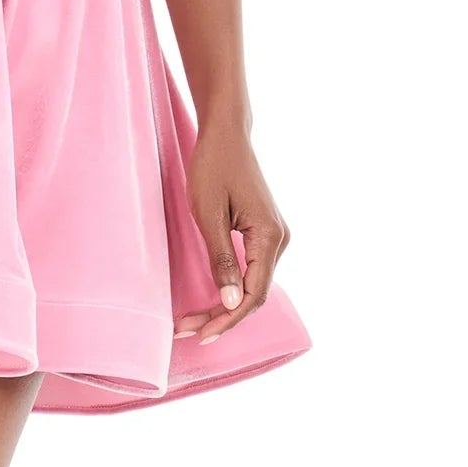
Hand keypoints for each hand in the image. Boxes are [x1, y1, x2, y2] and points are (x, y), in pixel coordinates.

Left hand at [173, 121, 290, 345]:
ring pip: (252, 283)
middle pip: (253, 293)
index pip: (252, 294)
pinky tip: (211, 298)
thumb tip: (230, 304)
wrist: (225, 132)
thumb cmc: (213, 166)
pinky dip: (230, 286)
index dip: (228, 319)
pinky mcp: (264, 231)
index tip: (202, 335)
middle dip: (221, 316)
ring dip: (224, 304)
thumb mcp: (208, 214)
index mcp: (270, 236)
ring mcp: (274, 235)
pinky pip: (251, 269)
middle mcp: (280, 239)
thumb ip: (221, 259)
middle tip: (187, 330)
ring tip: (192, 320)